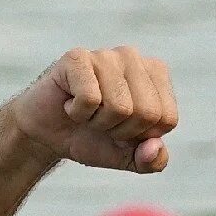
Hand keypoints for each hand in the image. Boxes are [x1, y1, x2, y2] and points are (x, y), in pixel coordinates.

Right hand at [8, 46, 177, 171]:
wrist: (48, 135)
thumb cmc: (93, 138)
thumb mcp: (129, 158)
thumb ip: (152, 161)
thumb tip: (154, 147)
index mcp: (157, 75)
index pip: (167, 118)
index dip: (141, 136)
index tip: (122, 128)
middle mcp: (134, 58)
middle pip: (147, 113)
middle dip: (121, 130)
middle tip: (101, 121)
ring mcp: (106, 54)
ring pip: (120, 107)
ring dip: (98, 122)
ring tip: (86, 111)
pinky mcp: (77, 58)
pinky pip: (90, 99)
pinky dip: (77, 112)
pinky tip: (69, 102)